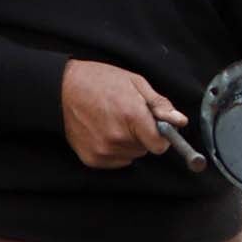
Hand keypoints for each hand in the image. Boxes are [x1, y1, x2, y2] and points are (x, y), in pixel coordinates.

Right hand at [60, 61, 186, 168]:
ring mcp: (103, 149)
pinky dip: (113, 150)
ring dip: (127, 143)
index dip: (161, 136)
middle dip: (142, 136)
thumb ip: (159, 103)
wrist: (62, 88)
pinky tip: (102, 132)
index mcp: (132, 116)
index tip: (154, 128)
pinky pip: (115, 160)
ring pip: (131, 155)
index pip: (160, 145)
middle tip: (127, 117)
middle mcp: (118, 137)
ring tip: (112, 122)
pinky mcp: (92, 158)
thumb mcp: (134, 82)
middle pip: (145, 150)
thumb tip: (179, 121)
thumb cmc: (99, 81)